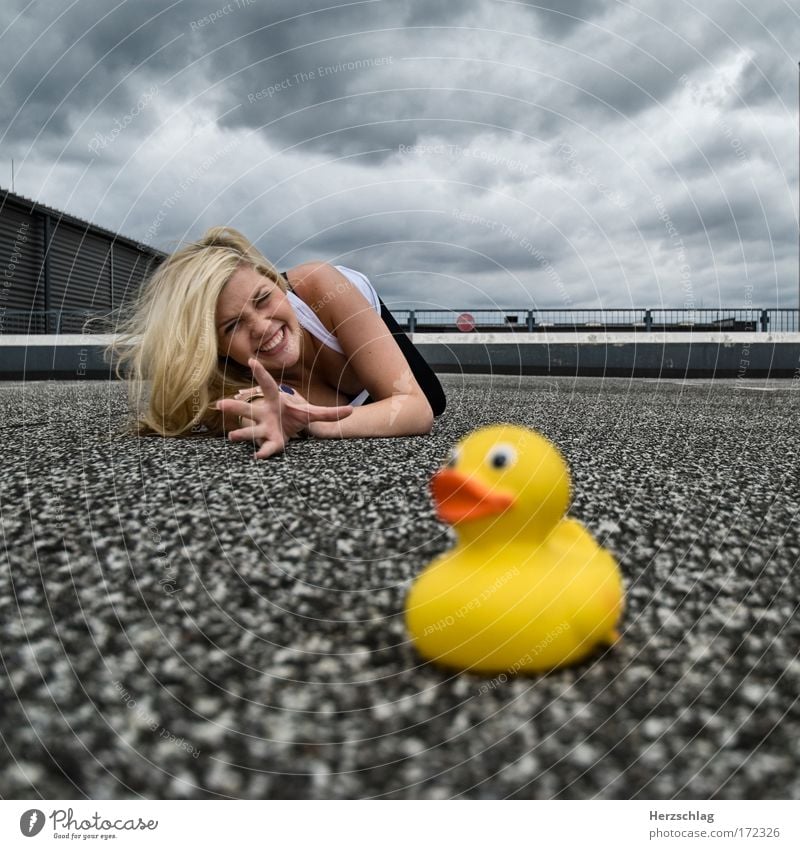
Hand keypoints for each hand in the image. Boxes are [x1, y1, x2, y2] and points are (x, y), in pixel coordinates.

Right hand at [215, 358, 352, 458]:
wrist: (289, 430)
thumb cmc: (294, 416)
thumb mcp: (312, 412)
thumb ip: (330, 412)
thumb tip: (351, 411)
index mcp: (275, 400)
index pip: (267, 384)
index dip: (260, 373)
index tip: (251, 360)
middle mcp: (264, 413)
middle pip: (248, 408)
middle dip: (235, 407)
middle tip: (221, 405)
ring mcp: (263, 428)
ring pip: (250, 429)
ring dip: (241, 433)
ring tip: (231, 437)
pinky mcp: (269, 442)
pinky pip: (264, 447)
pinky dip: (263, 452)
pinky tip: (257, 457)